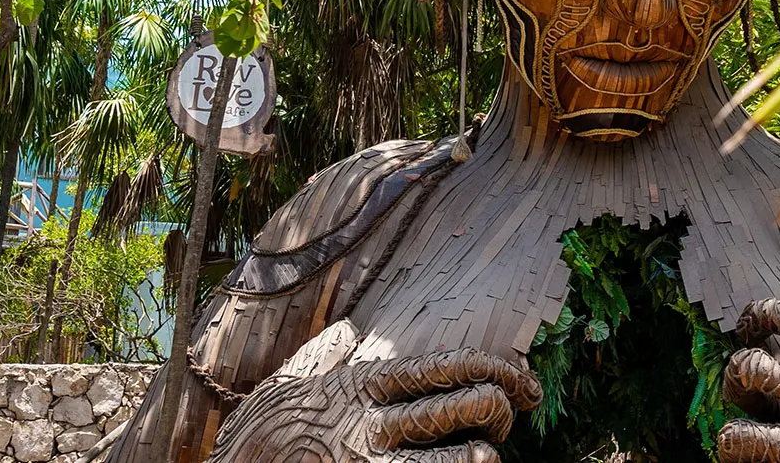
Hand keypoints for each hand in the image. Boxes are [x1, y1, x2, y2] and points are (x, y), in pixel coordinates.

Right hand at [206, 345, 542, 462]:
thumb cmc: (257, 438)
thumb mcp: (286, 386)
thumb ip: (322, 357)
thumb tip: (346, 329)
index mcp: (361, 386)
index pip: (445, 366)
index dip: (495, 368)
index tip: (522, 380)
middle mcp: (373, 424)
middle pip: (466, 405)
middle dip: (500, 411)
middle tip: (504, 420)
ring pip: (459, 457)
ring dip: (484, 454)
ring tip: (484, 454)